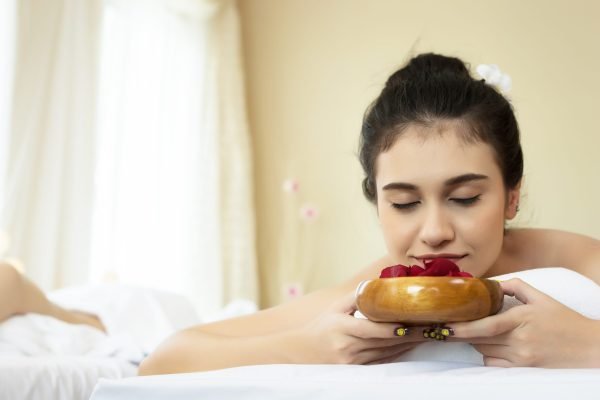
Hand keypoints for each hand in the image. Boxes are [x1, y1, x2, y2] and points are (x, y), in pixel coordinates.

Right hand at [294, 291, 424, 364]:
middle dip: (410, 334)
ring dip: (408, 344)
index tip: (413, 323)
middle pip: (385, 341)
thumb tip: (379, 285)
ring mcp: (353, 361)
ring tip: (428, 334)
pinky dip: (399, 352)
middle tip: (432, 326)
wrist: (304, 352)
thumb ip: (356, 297)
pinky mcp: (358, 370)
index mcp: (341, 327)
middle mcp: (348, 346)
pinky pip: (383, 361)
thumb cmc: (321, 327)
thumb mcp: (335, 307)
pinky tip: (411, 345)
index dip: (393, 328)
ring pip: (387, 352)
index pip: (372, 329)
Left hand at [447, 278, 599, 367]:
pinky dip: (486, 355)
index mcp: (522, 319)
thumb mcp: (541, 298)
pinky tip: (490, 345)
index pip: (486, 326)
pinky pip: (493, 364)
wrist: (589, 348)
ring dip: (474, 342)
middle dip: (461, 333)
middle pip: (479, 340)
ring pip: (484, 351)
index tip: (446, 325)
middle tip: (447, 326)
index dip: (463, 328)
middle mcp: (520, 341)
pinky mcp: (523, 369)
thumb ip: (515, 286)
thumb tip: (492, 283)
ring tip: (472, 331)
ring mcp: (521, 358)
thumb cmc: (564, 321)